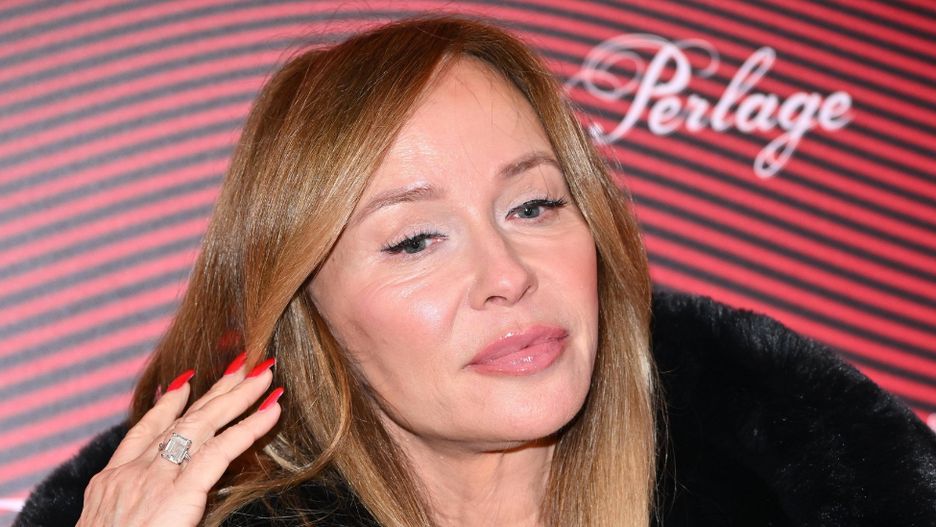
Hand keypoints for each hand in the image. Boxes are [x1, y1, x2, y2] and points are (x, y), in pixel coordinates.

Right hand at [77, 355, 282, 526]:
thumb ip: (135, 512)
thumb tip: (157, 512)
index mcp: (110, 484)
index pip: (141, 434)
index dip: (164, 407)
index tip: (181, 385)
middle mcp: (132, 473)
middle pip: (180, 421)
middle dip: (214, 391)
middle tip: (240, 365)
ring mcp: (154, 480)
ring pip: (203, 425)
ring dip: (238, 396)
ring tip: (263, 375)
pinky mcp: (179, 493)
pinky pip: (222, 450)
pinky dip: (250, 427)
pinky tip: (272, 409)